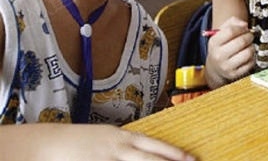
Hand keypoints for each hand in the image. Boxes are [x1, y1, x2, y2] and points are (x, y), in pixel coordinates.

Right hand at [2, 123, 194, 160]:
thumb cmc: (78, 141)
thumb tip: (148, 152)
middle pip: (150, 160)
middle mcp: (118, 149)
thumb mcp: (106, 139)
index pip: (154, 146)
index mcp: (122, 137)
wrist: (47, 145)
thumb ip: (125, 146)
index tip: (191, 159)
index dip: (174, 153)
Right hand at [205, 16, 254, 87]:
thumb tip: (244, 24)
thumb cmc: (221, 47)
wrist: (215, 68)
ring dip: (252, 47)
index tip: (244, 28)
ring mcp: (226, 66)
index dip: (241, 28)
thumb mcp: (221, 32)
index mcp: (214, 43)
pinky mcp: (235, 74)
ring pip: (248, 52)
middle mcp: (218, 55)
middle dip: (249, 36)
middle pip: (241, 41)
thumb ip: (232, 22)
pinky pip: (251, 62)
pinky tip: (247, 55)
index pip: (230, 31)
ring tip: (248, 46)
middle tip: (249, 36)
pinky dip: (252, 57)